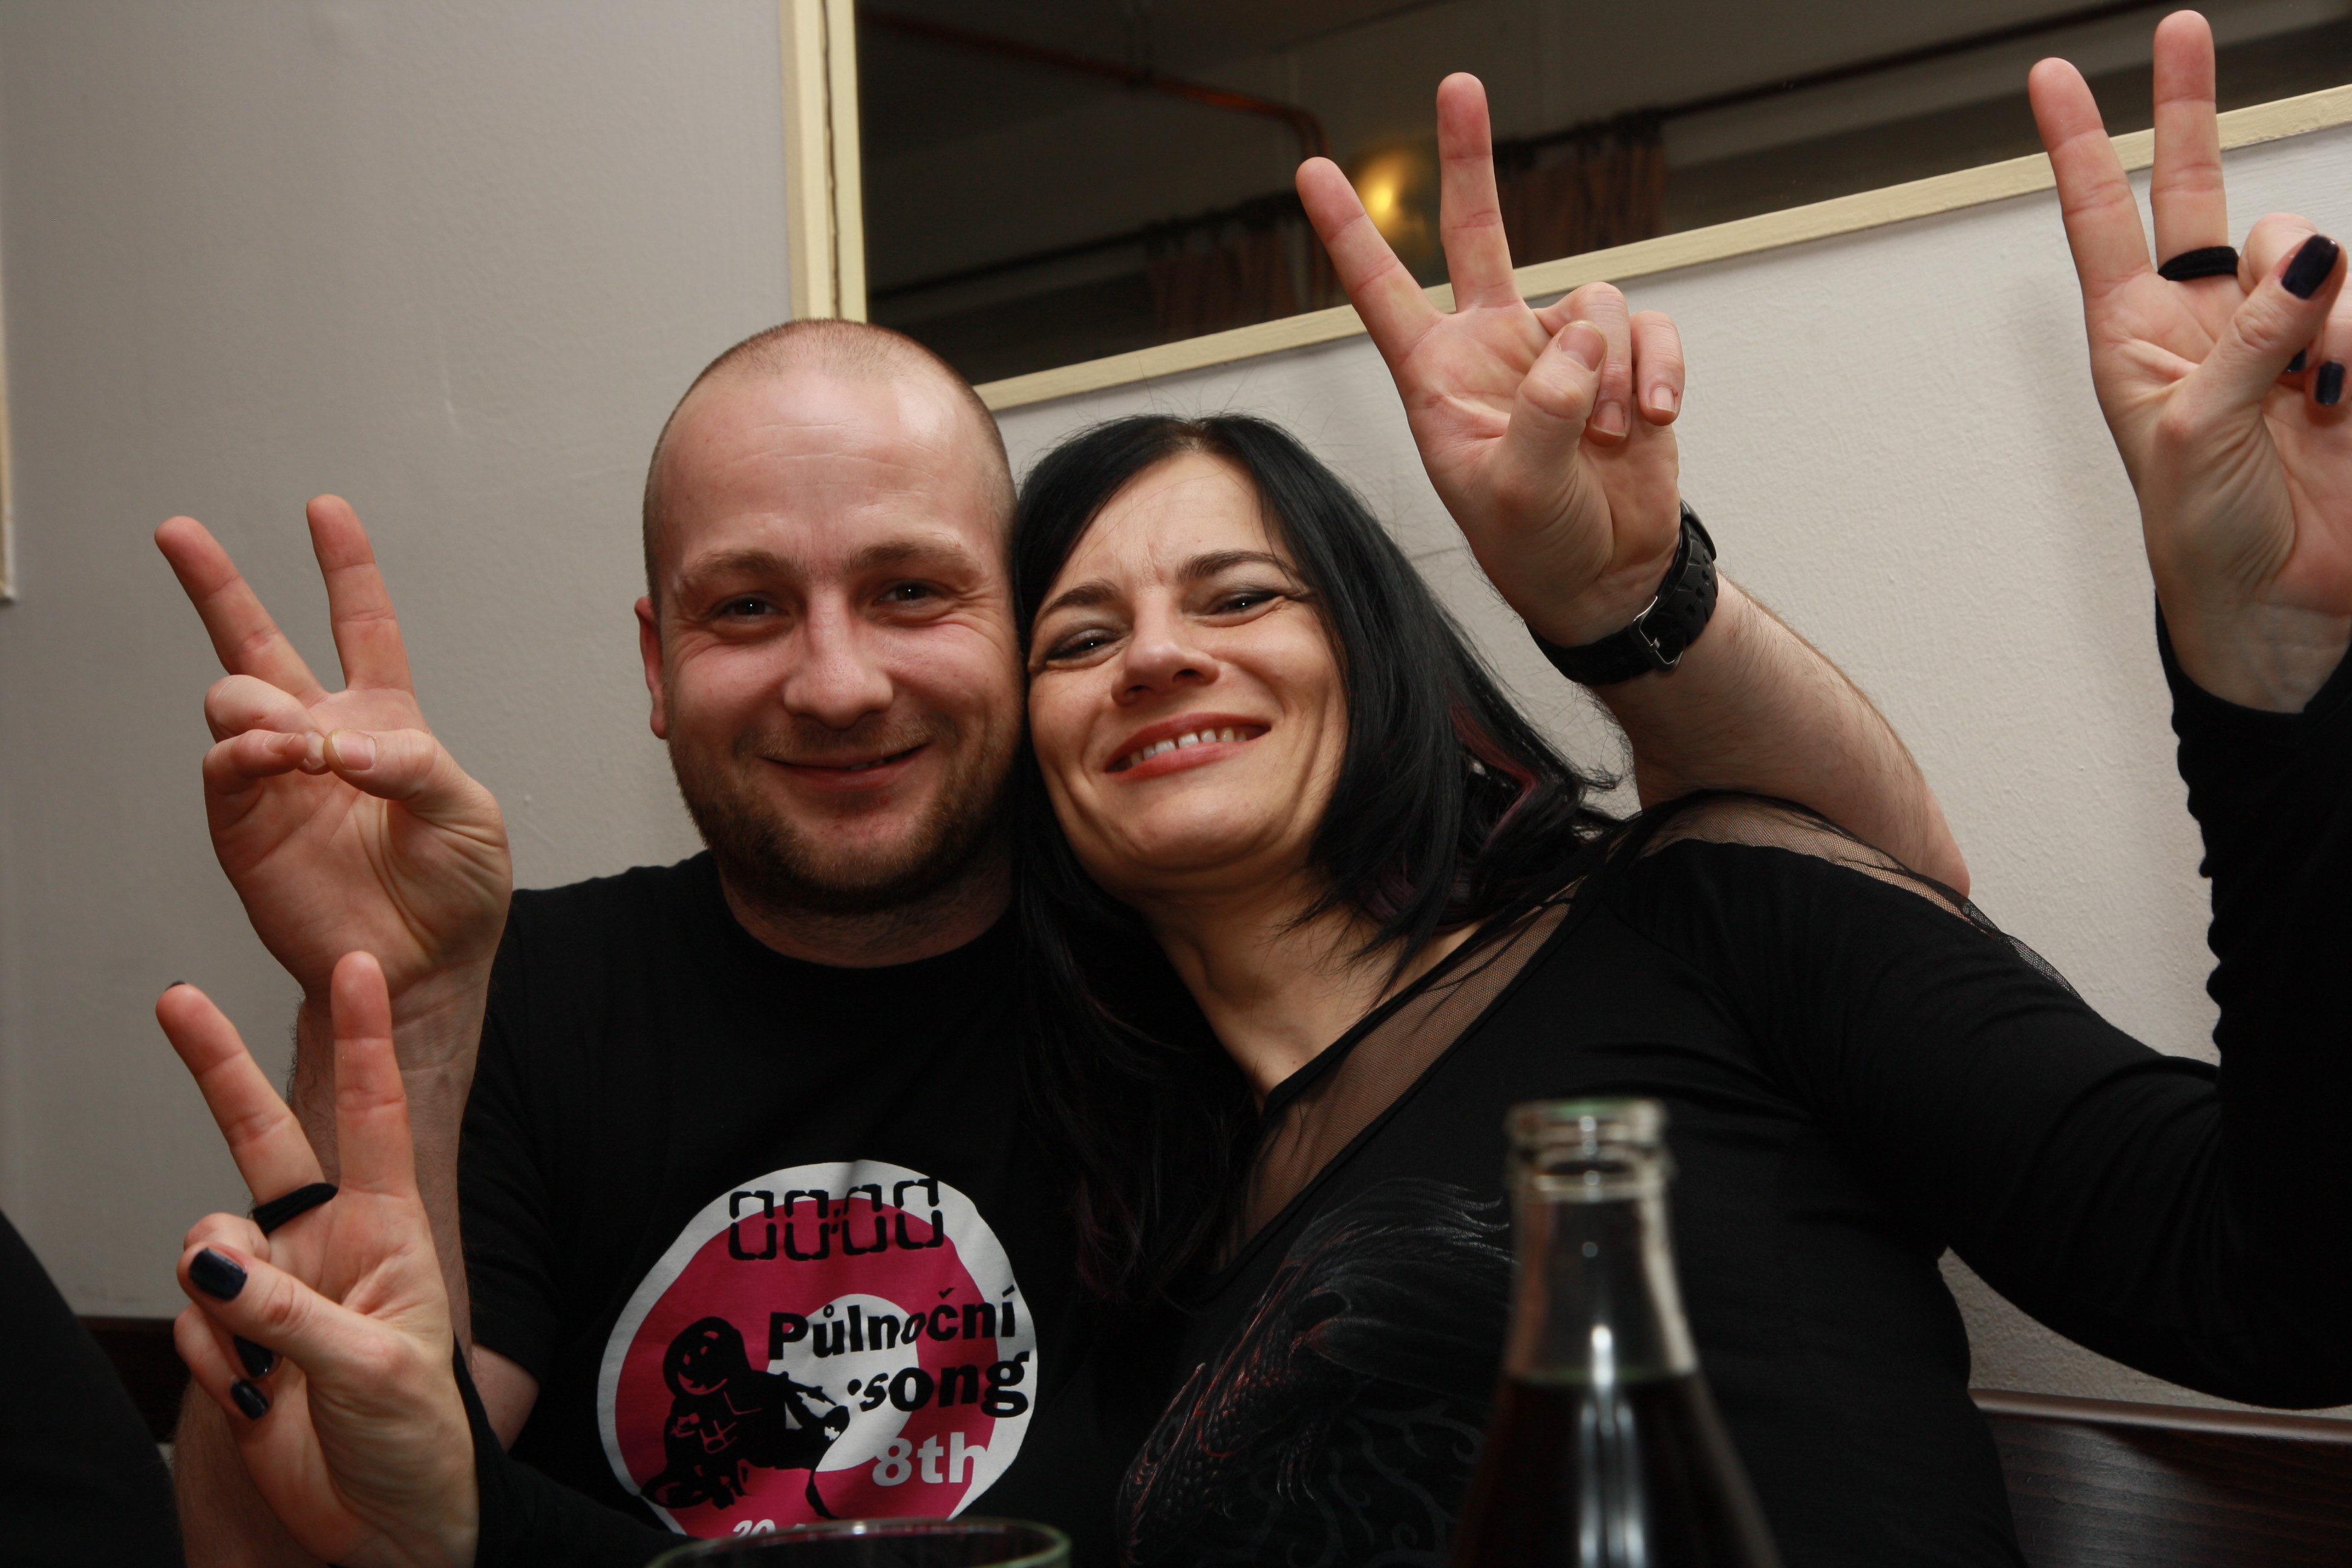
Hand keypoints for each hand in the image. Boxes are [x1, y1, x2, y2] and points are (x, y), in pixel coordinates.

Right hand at [155, 497, 510, 1020]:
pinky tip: (286, 761)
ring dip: (260, 705)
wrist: (424, 966)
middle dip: (216, 584)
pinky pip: (224, 766)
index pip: (362, 626)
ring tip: (300, 744)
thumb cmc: (457, 891)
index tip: (324, 509)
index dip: (345, 567)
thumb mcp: (469, 815)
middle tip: (177, 531)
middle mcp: (322, 738)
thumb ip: (415, 766)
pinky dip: (250, 753)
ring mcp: (279, 779)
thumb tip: (345, 743)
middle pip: (258, 642)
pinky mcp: (246, 824)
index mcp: (386, 721)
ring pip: (233, 699)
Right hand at [166, 955, 476, 1567]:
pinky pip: (192, 1321)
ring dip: (223, 1302)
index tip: (362, 965)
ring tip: (271, 1367)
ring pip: (205, 1245)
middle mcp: (327, 1243)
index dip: (364, 1041)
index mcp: (388, 1230)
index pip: (373, 1116)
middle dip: (217, 1070)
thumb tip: (210, 1262)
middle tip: (174, 999)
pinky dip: (215, 1360)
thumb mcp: (373, 1370)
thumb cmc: (417, 1439)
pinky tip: (258, 1398)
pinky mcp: (236, 1338)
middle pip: (261, 1140)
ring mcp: (275, 1287)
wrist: (390, 1521)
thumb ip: (291, 1314)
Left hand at [1296, 73, 1685, 647]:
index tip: (1313, 171)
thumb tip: (1583, 336)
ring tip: (1610, 438)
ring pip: (1593, 304)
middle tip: (1457, 85)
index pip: (1382, 292)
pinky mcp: (1622, 361)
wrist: (1604, 575)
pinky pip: (1647, 331)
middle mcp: (1493, 347)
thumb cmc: (1534, 544)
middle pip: (1476, 232)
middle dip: (1468, 160)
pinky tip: (1655, 419)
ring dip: (1611, 373)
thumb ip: (1545, 409)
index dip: (1348, 232)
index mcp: (1436, 377)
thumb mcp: (1516, 488)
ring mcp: (1559, 349)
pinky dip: (1659, 370)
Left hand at [2031, 11, 2351, 709]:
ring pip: (2309, 253)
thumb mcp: (2196, 435)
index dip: (2079, 148)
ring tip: (2314, 403)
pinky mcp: (2346, 357)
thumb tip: (2309, 260)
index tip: (2054, 79)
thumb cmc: (2206, 538)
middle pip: (2197, 190)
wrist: (2278, 607)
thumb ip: (2252, 340)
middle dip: (2191, 112)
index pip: (2101, 221)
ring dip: (2317, 322)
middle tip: (2185, 31)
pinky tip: (2342, 411)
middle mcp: (2204, 321)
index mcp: (2134, 338)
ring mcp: (2281, 333)